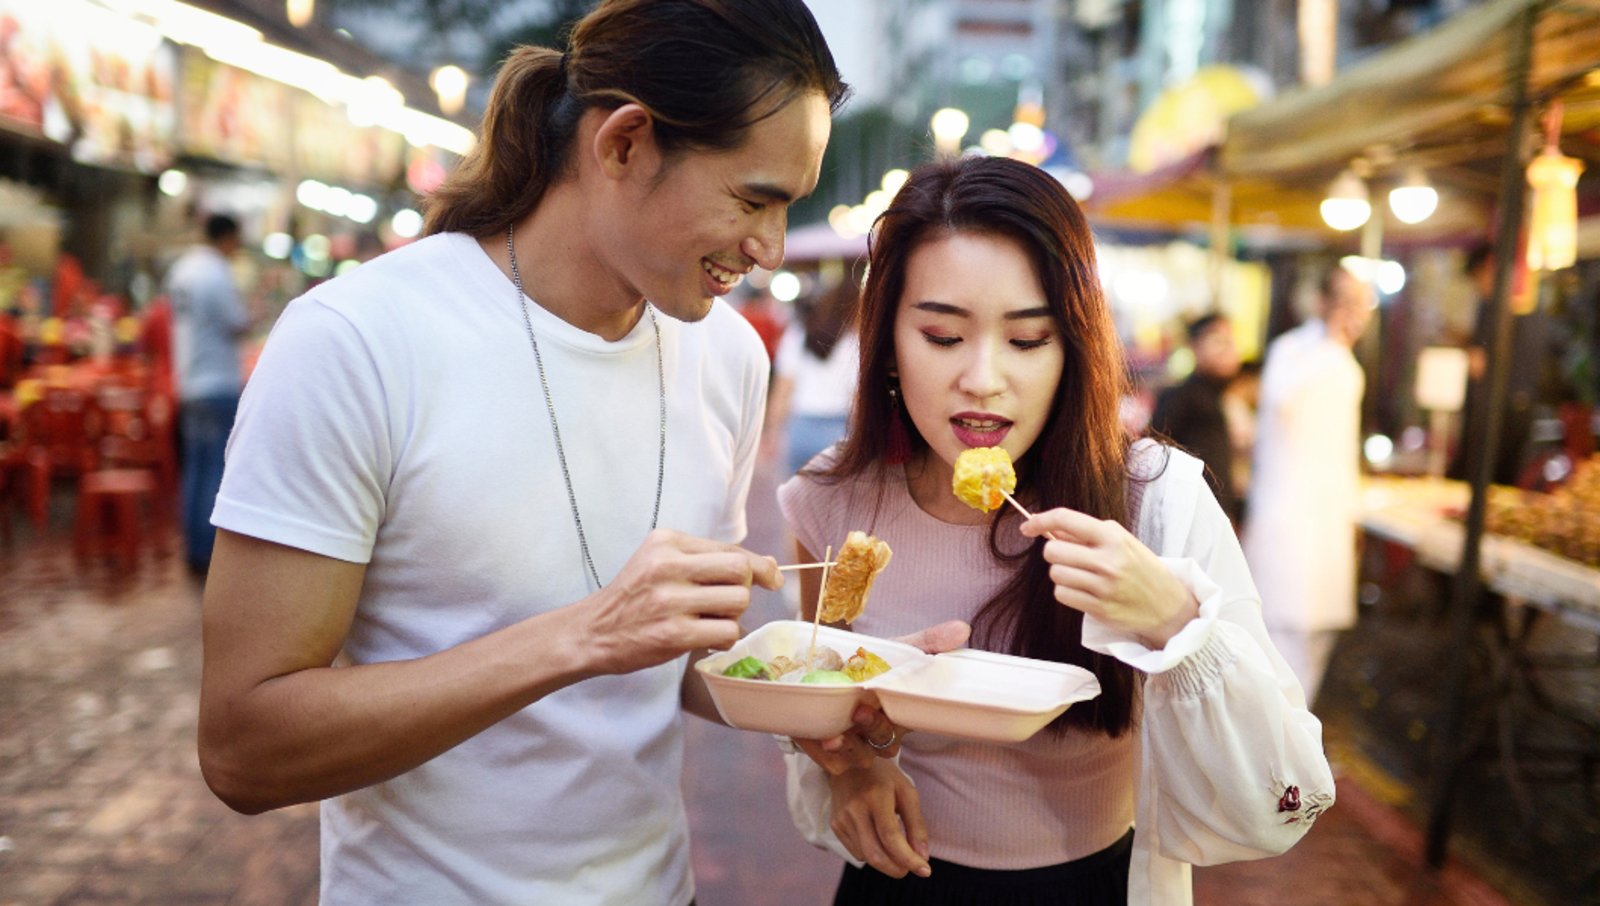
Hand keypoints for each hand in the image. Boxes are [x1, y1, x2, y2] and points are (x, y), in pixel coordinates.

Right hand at [579, 529, 781, 675]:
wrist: (592, 631)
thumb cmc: (635, 597)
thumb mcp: (662, 562)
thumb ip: (711, 560)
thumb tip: (770, 567)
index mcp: (667, 541)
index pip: (730, 549)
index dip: (758, 565)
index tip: (769, 577)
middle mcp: (668, 565)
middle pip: (740, 570)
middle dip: (745, 588)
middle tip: (727, 602)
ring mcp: (670, 600)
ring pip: (738, 601)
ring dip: (733, 616)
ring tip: (710, 621)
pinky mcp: (673, 633)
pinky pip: (728, 632)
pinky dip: (725, 638)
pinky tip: (705, 638)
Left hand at [796, 620, 969, 773]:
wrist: (824, 662)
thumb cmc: (868, 661)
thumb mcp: (896, 648)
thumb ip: (929, 641)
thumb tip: (962, 629)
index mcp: (897, 713)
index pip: (902, 727)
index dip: (894, 723)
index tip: (881, 707)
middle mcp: (877, 732)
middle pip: (883, 744)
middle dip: (872, 730)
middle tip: (860, 713)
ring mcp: (853, 743)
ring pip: (857, 758)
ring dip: (847, 749)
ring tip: (833, 737)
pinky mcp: (826, 749)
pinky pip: (829, 762)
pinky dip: (821, 753)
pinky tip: (813, 738)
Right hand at [829, 759, 930, 878]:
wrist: (848, 762)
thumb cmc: (883, 776)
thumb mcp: (906, 792)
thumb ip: (916, 824)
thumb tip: (923, 857)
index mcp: (875, 796)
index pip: (890, 837)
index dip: (908, 858)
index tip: (925, 871)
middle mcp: (854, 809)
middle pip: (875, 854)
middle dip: (896, 869)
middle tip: (911, 868)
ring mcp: (841, 818)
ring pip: (866, 856)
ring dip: (885, 861)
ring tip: (896, 848)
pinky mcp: (835, 825)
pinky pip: (856, 851)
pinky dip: (872, 853)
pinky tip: (878, 839)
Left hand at [1021, 508, 1197, 648]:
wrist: (1168, 606)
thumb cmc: (1142, 569)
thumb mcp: (1122, 542)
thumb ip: (1087, 534)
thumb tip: (1049, 529)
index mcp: (1113, 536)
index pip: (1065, 519)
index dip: (1040, 520)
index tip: (1028, 526)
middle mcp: (1108, 560)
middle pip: (1052, 551)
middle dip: (1054, 553)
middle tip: (1069, 557)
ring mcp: (1103, 586)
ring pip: (1055, 574)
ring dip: (1062, 574)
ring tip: (1081, 575)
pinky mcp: (1099, 608)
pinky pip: (1062, 595)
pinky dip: (1067, 592)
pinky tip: (1083, 590)